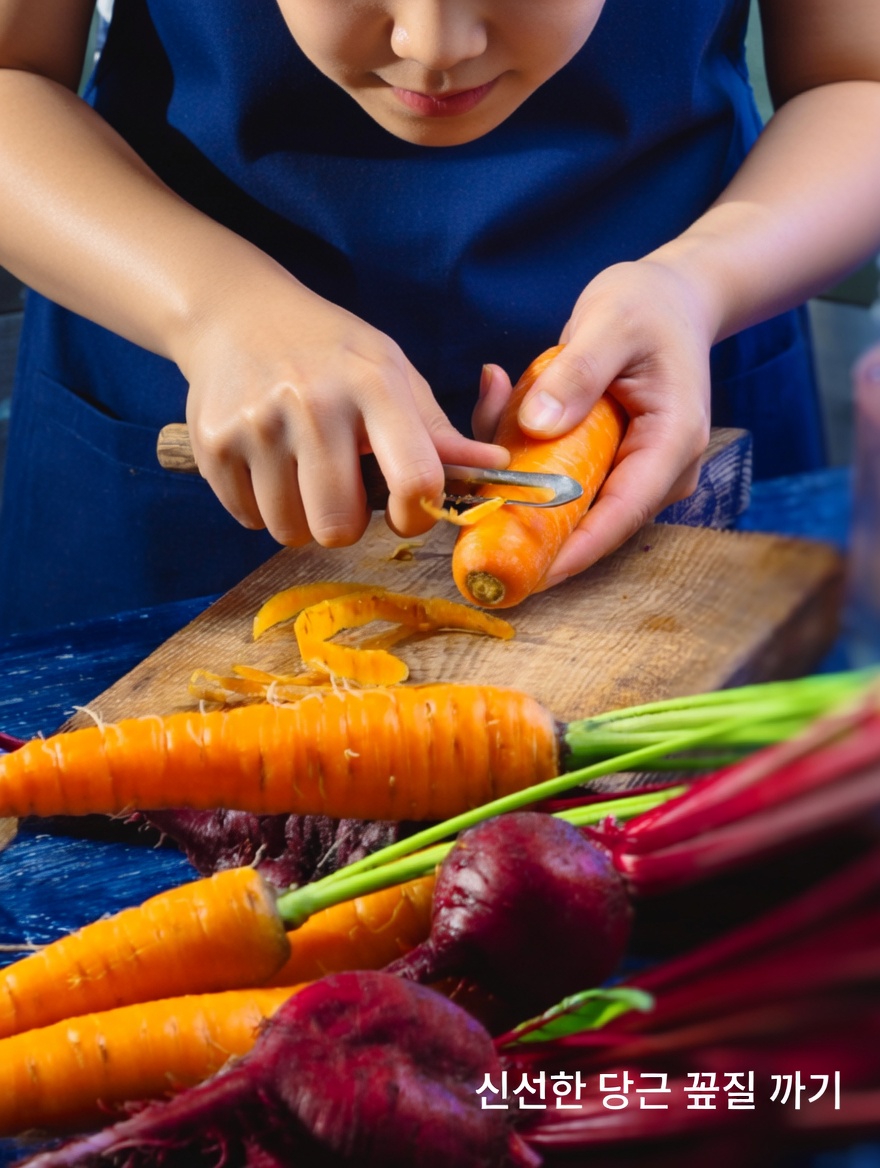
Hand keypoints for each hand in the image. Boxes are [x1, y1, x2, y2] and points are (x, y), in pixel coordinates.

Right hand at [177, 272, 508, 547]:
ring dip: (302, 517)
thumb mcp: (389, 371)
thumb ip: (437, 430)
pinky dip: (263, 506)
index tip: (407, 510)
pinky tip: (268, 463)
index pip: (415, 481)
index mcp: (373, 385)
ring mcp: (256, 424)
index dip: (416, 516)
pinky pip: (249, 520)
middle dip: (346, 523)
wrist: (235, 312)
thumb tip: (496, 470)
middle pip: (339, 526)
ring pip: (291, 531)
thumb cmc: (329, 350)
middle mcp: (312, 402)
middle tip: (342, 490)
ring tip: (302, 471)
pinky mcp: (213, 444)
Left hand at [473, 258, 714, 588]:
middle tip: (475, 527)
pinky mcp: (613, 465)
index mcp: (671, 443)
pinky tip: (501, 415)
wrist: (670, 298)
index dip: (574, 552)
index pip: (621, 515)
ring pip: (572, 502)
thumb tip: (538, 424)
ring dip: (524, 484)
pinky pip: (565, 479)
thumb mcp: (610, 323)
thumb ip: (577, 373)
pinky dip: (528, 460)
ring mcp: (637, 471)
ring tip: (488, 438)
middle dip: (534, 525)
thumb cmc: (647, 306)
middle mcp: (660, 470)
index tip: (527, 575)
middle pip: (593, 521)